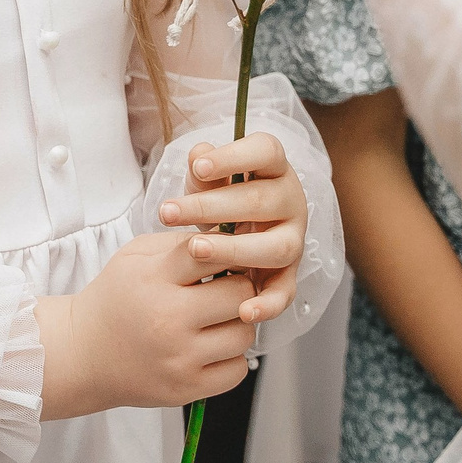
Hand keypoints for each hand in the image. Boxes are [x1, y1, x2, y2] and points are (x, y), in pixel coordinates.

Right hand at [36, 232, 255, 418]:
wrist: (83, 354)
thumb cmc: (115, 299)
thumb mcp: (135, 256)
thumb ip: (180, 243)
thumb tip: (228, 240)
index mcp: (154, 279)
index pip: (211, 253)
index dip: (225, 251)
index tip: (223, 258)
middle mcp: (168, 320)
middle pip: (240, 294)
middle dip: (238, 287)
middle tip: (225, 290)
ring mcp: (179, 359)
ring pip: (244, 334)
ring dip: (237, 324)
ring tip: (216, 320)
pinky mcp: (186, 389)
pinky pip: (238, 370)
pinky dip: (231, 358)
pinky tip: (211, 348)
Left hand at [159, 130, 310, 328]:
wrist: (234, 236)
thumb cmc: (219, 201)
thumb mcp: (207, 182)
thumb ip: (204, 169)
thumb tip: (198, 157)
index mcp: (274, 169)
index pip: (266, 151)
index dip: (235, 157)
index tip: (198, 168)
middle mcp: (291, 202)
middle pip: (262, 200)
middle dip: (212, 207)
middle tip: (169, 212)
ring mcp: (292, 240)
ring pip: (276, 247)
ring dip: (234, 249)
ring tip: (195, 249)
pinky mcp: (288, 276)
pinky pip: (284, 292)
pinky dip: (267, 304)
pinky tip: (242, 311)